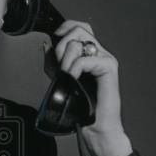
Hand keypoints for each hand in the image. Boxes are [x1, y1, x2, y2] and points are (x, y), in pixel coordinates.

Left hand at [52, 20, 132, 155]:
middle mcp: (99, 53)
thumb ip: (54, 62)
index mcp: (90, 54)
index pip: (79, 27)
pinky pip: (84, 59)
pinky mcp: (109, 68)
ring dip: (65, 59)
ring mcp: (105, 59)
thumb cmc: (81, 108)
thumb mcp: (60, 80)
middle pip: (79, 29)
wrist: (95, 128)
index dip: (65, 28)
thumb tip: (46, 44)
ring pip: (79, 43)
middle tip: (59, 65)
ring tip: (66, 76)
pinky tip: (72, 80)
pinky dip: (73, 69)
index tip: (54, 40)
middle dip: (62, 45)